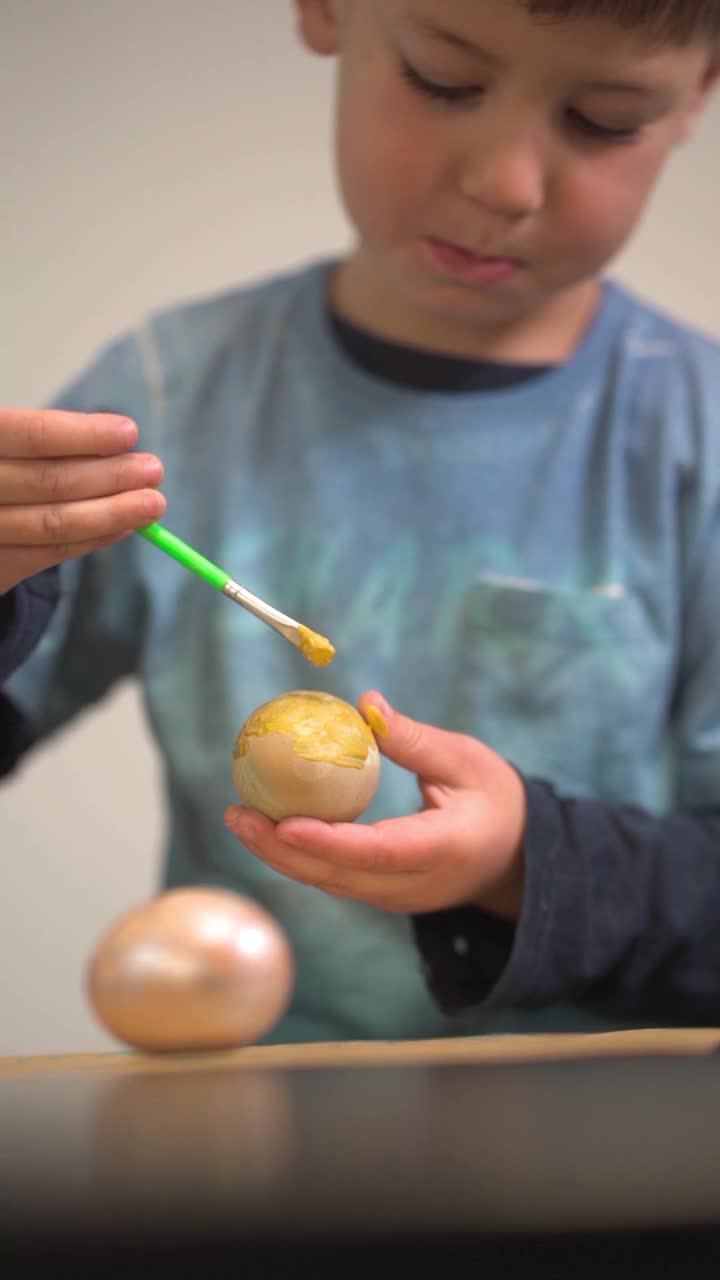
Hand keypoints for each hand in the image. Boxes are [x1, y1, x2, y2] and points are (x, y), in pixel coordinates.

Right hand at [0, 408, 165, 593]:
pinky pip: (47, 555)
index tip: (128, 432)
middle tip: (154, 469)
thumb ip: (41, 441)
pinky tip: (123, 527)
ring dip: (111, 513)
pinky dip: (91, 540)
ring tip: (151, 503)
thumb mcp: (1, 443)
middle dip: (109, 476)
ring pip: (52, 524)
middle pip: (47, 481)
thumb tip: (118, 444)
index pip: (29, 434)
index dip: (82, 435)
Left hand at [224, 691, 526, 918]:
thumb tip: (366, 704)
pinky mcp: (382, 895)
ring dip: (279, 854)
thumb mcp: (468, 761)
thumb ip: (416, 740)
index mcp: (444, 851)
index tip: (283, 823)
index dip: (328, 841)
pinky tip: (267, 826)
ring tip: (238, 817)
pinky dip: (298, 856)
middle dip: (281, 850)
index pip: (378, 853)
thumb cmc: (496, 800)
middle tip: (237, 814)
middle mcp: (414, 885)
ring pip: (329, 882)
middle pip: (338, 875)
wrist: (516, 858)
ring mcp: (396, 897)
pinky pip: (334, 878)